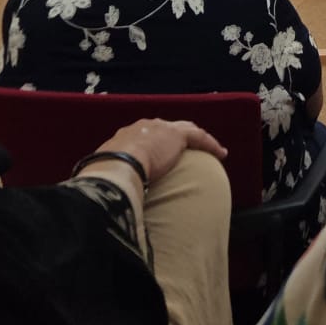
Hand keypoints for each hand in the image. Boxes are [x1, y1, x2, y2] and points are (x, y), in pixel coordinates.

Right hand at [84, 118, 227, 188]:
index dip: (154, 144)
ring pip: (185, 130)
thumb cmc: (107, 175)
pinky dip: (210, 144)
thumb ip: (110, 181)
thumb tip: (104, 197)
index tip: (159, 154)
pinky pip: (199, 137)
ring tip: (208, 148)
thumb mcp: (106, 175)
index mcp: (126, 136)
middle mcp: (143, 127)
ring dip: (196, 139)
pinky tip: (221, 154)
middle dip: (176, 137)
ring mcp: (160, 129)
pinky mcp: (176, 135)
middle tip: (184, 149)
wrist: (117, 165)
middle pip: (165, 130)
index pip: (144, 137)